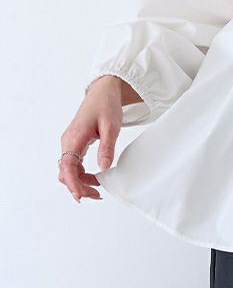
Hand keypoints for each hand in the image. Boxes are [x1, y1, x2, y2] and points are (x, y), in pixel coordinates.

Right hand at [58, 76, 125, 201]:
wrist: (103, 91)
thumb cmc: (106, 105)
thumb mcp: (111, 126)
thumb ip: (107, 148)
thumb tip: (103, 168)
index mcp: (74, 137)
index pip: (68, 166)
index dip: (73, 183)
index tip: (81, 195)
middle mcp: (68, 141)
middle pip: (66, 172)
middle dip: (78, 186)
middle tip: (96, 195)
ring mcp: (70, 142)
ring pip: (69, 169)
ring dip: (80, 181)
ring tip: (97, 189)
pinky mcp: (74, 143)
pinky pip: (73, 163)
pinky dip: (81, 173)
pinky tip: (94, 177)